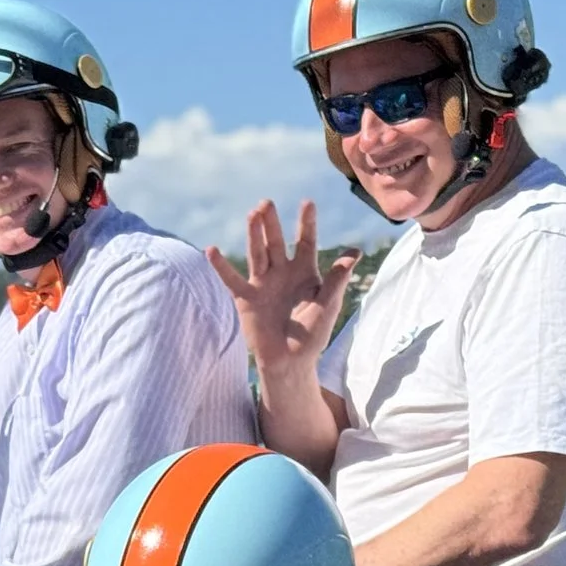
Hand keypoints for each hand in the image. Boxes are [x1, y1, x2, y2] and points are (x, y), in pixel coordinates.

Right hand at [206, 200, 357, 377]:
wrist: (289, 362)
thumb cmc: (312, 335)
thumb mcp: (328, 305)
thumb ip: (336, 279)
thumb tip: (354, 252)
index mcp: (305, 272)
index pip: (305, 242)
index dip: (306, 223)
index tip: (308, 203)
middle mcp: (282, 273)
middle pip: (276, 242)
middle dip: (272, 223)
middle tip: (267, 203)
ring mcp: (262, 284)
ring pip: (257, 253)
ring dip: (253, 234)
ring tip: (251, 215)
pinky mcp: (246, 299)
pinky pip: (232, 280)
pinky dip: (221, 266)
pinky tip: (211, 250)